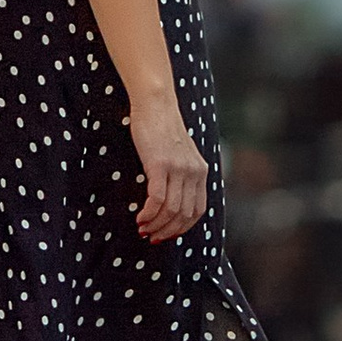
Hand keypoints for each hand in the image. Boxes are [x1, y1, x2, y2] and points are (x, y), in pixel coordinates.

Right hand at [129, 98, 207, 244]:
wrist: (156, 104)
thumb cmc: (163, 129)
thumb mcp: (181, 153)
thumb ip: (182, 174)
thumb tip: (171, 201)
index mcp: (201, 171)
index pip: (197, 211)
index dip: (182, 228)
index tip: (166, 235)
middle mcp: (193, 172)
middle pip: (183, 215)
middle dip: (166, 231)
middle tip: (150, 236)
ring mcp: (178, 169)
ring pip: (171, 210)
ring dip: (155, 225)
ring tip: (142, 228)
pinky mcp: (160, 164)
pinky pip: (157, 199)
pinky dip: (149, 214)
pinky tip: (140, 218)